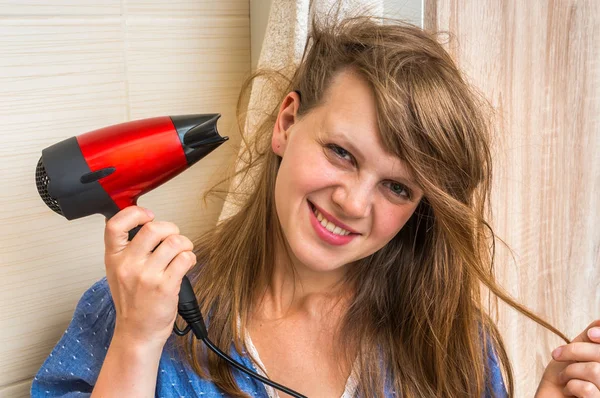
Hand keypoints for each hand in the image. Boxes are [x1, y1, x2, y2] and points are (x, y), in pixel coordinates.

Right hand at [104, 206, 196, 347]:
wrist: (137, 333)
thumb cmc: (132, 302)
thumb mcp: (119, 271)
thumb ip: (129, 248)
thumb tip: (150, 223)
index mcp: (114, 258)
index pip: (115, 225)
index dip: (134, 213)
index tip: (148, 216)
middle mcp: (128, 265)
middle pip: (153, 229)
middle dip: (170, 228)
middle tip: (173, 238)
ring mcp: (146, 276)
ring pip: (174, 242)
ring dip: (185, 243)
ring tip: (182, 252)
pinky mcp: (165, 287)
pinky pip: (185, 258)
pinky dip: (190, 257)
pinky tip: (186, 264)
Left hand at [536, 320, 599, 396]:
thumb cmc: (561, 379)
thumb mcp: (573, 355)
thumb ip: (587, 339)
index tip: (591, 334)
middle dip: (574, 351)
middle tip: (557, 355)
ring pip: (595, 370)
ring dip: (570, 372)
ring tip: (563, 378)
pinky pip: (588, 389)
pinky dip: (571, 386)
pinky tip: (568, 391)